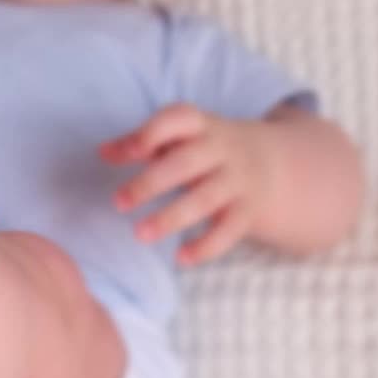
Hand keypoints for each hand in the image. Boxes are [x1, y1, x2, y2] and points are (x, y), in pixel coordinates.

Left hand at [102, 103, 273, 265]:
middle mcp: (222, 150)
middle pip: (187, 163)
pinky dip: (206, 246)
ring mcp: (237, 181)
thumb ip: (142, 142)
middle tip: (118, 203)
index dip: (152, 133)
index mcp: (201, 126)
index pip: (179, 119)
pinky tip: (180, 259)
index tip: (127, 153)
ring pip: (206, 199)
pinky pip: (229, 231)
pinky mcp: (248, 211)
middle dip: (151, 183)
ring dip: (171, 218)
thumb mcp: (181, 137)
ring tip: (140, 235)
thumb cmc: (207, 149)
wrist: (275, 164)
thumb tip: (102, 152)